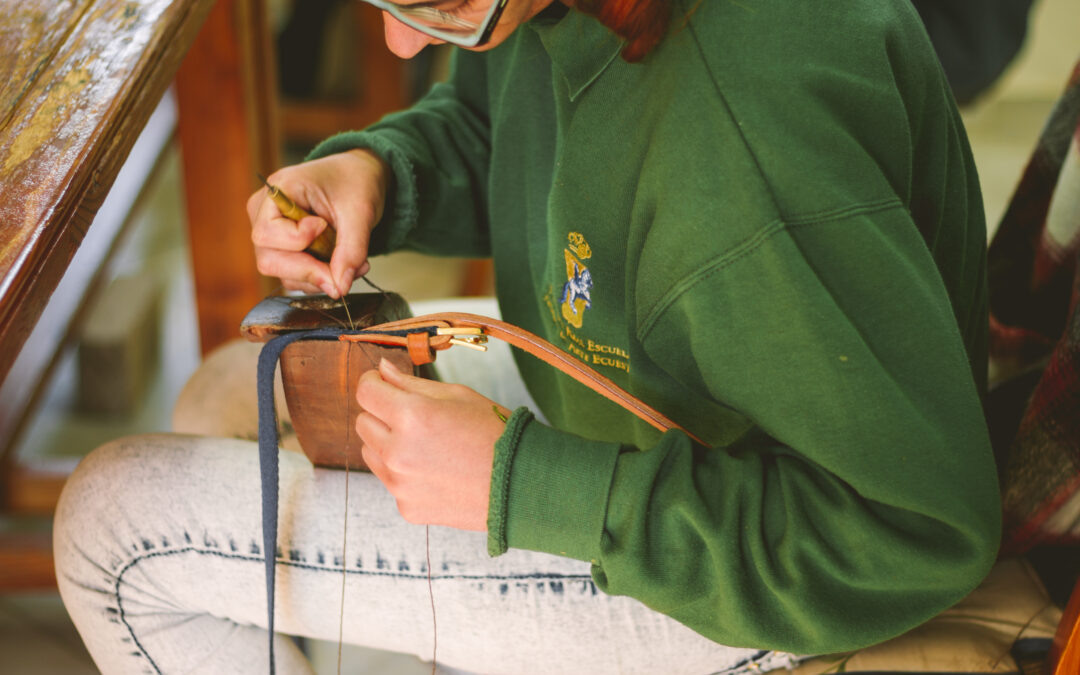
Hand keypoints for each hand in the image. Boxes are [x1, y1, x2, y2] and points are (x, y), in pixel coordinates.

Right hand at [247, 149, 388, 296]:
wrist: (358, 175)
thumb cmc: (354, 181)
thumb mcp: (360, 212)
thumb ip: (351, 250)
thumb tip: (340, 287)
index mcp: (277, 190)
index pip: (267, 234)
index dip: (299, 241)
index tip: (325, 227)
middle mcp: (264, 212)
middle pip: (269, 260)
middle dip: (311, 271)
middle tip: (347, 270)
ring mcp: (270, 232)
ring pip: (283, 273)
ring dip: (321, 277)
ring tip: (353, 263)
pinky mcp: (282, 248)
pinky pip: (294, 275)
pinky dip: (320, 277)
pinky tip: (341, 264)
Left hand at [355, 359, 512, 530]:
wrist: (521, 484)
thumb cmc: (495, 433)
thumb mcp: (457, 395)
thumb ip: (411, 383)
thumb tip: (382, 369)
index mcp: (412, 416)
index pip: (366, 391)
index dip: (373, 382)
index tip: (382, 383)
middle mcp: (398, 451)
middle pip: (363, 422)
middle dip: (381, 413)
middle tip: (413, 416)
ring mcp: (400, 483)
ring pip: (370, 452)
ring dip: (388, 443)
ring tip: (425, 444)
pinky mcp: (406, 506)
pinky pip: (390, 481)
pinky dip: (404, 472)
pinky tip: (435, 470)